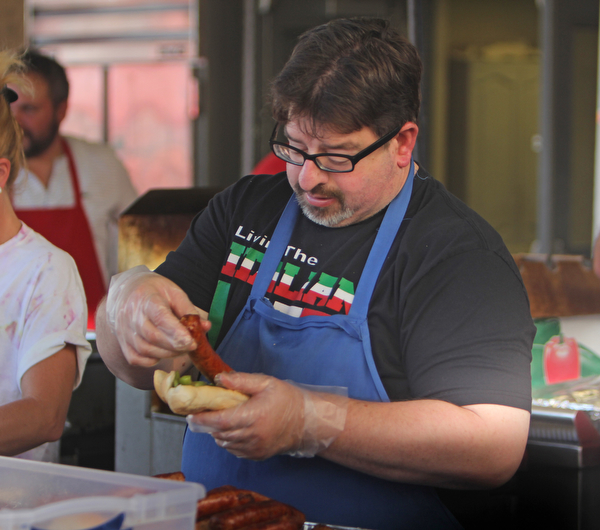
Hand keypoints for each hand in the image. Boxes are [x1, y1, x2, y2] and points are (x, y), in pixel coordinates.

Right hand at [106, 265, 200, 366]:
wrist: (127, 291)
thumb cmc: (155, 292)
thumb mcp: (174, 293)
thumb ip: (189, 310)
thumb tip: (205, 327)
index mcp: (146, 298)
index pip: (160, 317)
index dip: (176, 332)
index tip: (192, 342)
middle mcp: (131, 315)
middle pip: (153, 337)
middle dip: (176, 346)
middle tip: (192, 346)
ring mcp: (124, 330)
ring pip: (145, 350)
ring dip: (167, 354)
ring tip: (181, 348)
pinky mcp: (122, 343)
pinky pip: (136, 358)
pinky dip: (152, 360)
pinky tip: (163, 352)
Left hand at [186, 372, 347, 459]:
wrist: (307, 422)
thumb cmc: (287, 399)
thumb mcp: (266, 383)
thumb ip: (241, 381)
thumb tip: (219, 379)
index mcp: (253, 416)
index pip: (220, 421)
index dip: (202, 419)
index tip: (190, 415)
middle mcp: (252, 436)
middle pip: (219, 433)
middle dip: (207, 424)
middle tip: (203, 412)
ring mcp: (254, 448)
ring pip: (224, 443)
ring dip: (217, 432)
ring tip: (221, 418)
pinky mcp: (257, 455)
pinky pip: (234, 450)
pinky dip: (228, 440)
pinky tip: (234, 429)